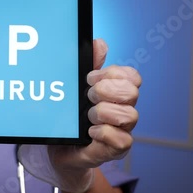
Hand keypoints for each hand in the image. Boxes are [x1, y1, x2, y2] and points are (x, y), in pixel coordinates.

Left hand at [18, 39, 140, 192]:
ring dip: (102, 113)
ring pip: (129, 115)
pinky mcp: (115, 149)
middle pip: (133, 92)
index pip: (132, 76)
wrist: (60, 147)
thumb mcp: (75, 88)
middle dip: (106, 90)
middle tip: (88, 96)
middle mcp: (123, 109)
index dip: (112, 73)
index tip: (89, 78)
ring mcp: (121, 130)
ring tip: (87, 117)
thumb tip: (99, 43)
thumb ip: (87, 65)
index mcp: (116, 93)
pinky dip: (103, 134)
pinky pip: (122, 140)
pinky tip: (89, 132)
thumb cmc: (70, 117)